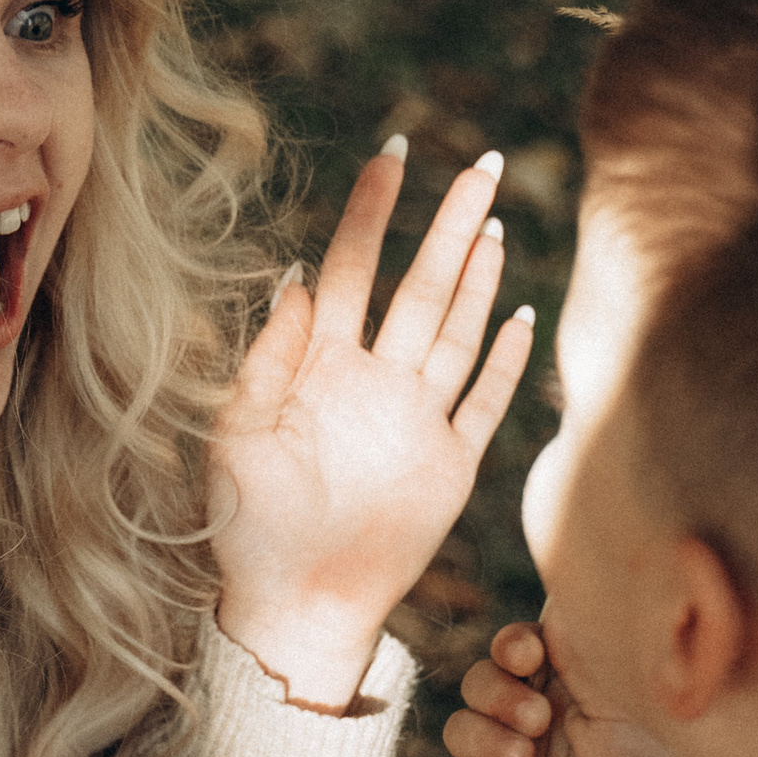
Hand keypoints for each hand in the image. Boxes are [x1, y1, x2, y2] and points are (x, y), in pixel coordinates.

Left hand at [210, 141, 535, 711]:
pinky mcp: (448, 466)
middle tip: (481, 162)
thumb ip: (266, 360)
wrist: (289, 604)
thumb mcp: (236, 435)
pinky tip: (521, 317)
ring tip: (495, 225)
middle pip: (422, 284)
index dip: (373, 210)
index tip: (394, 152)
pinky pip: (482, 402)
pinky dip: (503, 363)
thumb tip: (298, 279)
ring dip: (478, 280)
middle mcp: (374, 382)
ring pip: (456, 332)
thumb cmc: (247, 527)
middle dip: (452, 223)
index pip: (355, 268)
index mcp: (320, 367)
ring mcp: (415, 421)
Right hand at [443, 623, 726, 756]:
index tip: (527, 655)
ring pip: (459, 731)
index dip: (510, 647)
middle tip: (538, 720)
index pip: (513, 649)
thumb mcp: (621, 704)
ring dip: (486, 741)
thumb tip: (557, 600)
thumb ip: (582, 657)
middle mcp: (530, 719)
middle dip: (497, 695)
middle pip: (477, 684)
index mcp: (564, 686)